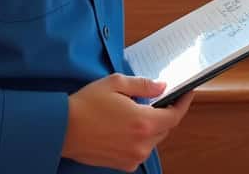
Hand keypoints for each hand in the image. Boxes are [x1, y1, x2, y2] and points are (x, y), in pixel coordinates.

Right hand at [60, 74, 196, 171]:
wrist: (62, 129)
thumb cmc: (86, 104)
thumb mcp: (115, 84)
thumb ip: (144, 85)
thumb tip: (162, 87)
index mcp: (144, 123)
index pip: (175, 115)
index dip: (183, 103)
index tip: (186, 93)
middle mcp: (142, 144)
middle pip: (165, 128)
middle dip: (165, 113)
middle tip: (158, 99)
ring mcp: (133, 157)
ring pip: (153, 140)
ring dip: (151, 126)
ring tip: (136, 112)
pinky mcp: (123, 164)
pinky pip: (140, 150)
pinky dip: (139, 138)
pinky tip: (125, 127)